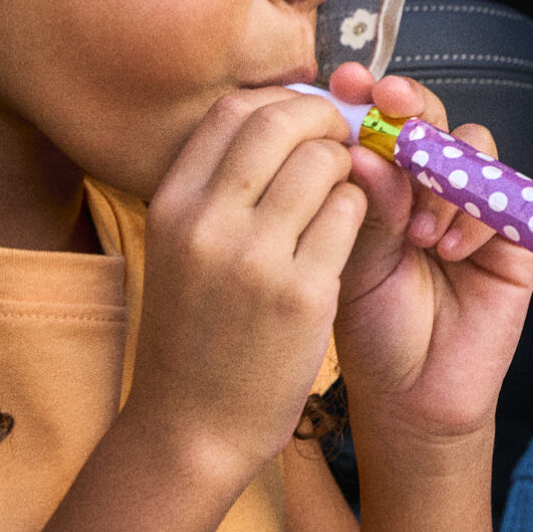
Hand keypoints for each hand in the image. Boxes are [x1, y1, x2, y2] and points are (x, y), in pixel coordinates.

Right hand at [129, 88, 367, 482]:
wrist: (191, 429)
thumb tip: (274, 119)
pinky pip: (351, 214)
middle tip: (342, 143)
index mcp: (172, 204)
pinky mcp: (303, 294)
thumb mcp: (180, 250)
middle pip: (282, 122)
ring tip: (346, 193)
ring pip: (326, 162)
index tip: (305, 121)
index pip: (233, 110)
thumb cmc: (195, 335)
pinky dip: (360, 210)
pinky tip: (350, 232)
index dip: (281, 102)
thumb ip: (217, 188)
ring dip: (349, 167)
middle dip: (325, 122)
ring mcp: (255, 258)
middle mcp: (207, 223)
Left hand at [324, 62, 532, 449]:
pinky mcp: (513, 233)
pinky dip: (475, 214)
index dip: (364, 96)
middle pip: (429, 117)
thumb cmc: (370, 330)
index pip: (376, 121)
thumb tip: (360, 149)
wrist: (411, 396)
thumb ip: (364, 207)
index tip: (342, 83)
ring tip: (416, 231)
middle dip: (409, 105)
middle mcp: (425, 185)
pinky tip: (448, 251)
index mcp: (376, 183)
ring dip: (442, 174)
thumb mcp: (352, 264)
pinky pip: (505, 195)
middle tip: (389, 105)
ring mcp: (471, 205)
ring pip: (471, 145)